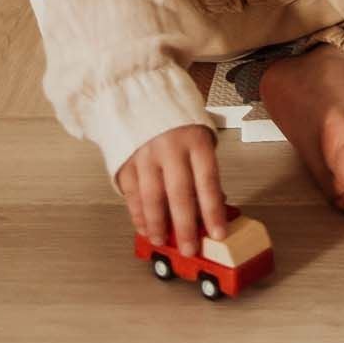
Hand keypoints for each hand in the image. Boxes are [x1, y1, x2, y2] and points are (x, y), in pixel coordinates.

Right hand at [118, 123, 227, 256]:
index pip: (207, 180)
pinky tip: (144, 227)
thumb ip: (204, 169)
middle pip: (179, 193)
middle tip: (190, 248)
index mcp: (195, 140)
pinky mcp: (126, 159)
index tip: (218, 233)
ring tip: (163, 241)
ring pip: (152, 196)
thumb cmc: (178, 121)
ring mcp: (145, 153)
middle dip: (185, 226)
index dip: (213, 210)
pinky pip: (132, 193)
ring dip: (158, 224)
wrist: (143, 94)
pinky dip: (138, 214)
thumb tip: (214, 204)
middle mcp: (170, 147)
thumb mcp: (200, 136)